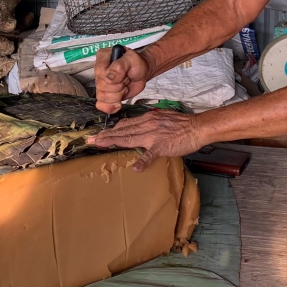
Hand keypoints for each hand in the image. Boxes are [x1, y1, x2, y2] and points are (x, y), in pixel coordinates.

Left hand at [87, 110, 203, 171]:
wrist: (196, 127)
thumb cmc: (181, 123)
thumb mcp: (162, 117)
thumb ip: (150, 122)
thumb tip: (140, 126)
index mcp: (147, 119)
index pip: (125, 124)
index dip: (111, 130)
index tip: (100, 134)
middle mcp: (147, 125)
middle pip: (122, 131)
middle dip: (105, 136)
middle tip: (90, 140)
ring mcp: (153, 136)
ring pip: (129, 139)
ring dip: (113, 142)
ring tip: (100, 145)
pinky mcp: (161, 146)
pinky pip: (150, 155)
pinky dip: (142, 161)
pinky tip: (135, 168)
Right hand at [94, 46, 152, 114]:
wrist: (142, 73)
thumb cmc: (137, 64)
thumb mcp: (132, 60)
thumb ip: (120, 66)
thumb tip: (108, 77)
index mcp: (102, 57)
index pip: (99, 72)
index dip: (113, 78)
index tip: (124, 75)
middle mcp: (99, 71)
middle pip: (101, 86)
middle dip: (118, 87)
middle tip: (126, 80)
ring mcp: (100, 84)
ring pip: (102, 97)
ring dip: (117, 96)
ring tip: (124, 87)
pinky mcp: (104, 95)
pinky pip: (101, 105)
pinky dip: (111, 107)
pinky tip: (118, 104)